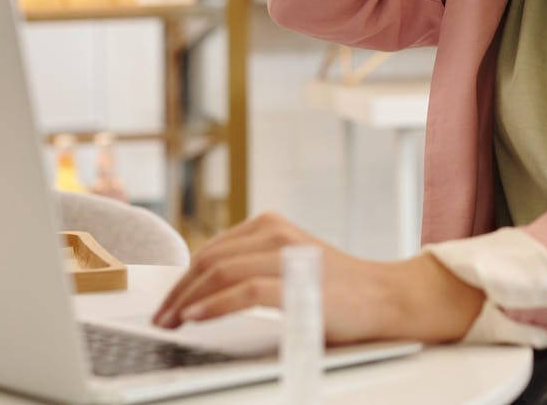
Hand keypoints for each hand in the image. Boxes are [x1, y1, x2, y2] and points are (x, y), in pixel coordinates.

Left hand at [150, 212, 393, 344]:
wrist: (385, 297)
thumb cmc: (336, 289)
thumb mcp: (288, 266)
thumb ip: (251, 268)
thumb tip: (200, 292)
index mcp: (270, 225)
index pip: (211, 250)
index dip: (182, 280)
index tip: (166, 305)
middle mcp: (276, 232)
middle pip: (209, 260)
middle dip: (178, 292)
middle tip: (161, 318)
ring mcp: (288, 254)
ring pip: (220, 272)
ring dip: (188, 300)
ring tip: (172, 322)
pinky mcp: (299, 282)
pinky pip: (244, 291)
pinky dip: (214, 305)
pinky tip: (195, 317)